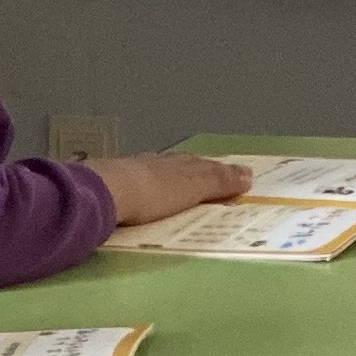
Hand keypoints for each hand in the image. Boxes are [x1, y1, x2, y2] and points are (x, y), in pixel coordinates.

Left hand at [96, 152, 256, 225]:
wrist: (107, 191)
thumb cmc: (154, 193)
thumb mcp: (191, 188)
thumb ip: (217, 181)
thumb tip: (249, 174)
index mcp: (182, 164)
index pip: (207, 166)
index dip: (222, 171)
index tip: (239, 174)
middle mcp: (162, 163)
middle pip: (185, 164)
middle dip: (199, 169)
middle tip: (211, 172)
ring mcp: (138, 170)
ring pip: (162, 169)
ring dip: (174, 174)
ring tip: (181, 179)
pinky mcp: (117, 182)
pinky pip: (141, 179)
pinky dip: (150, 181)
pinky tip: (147, 185)